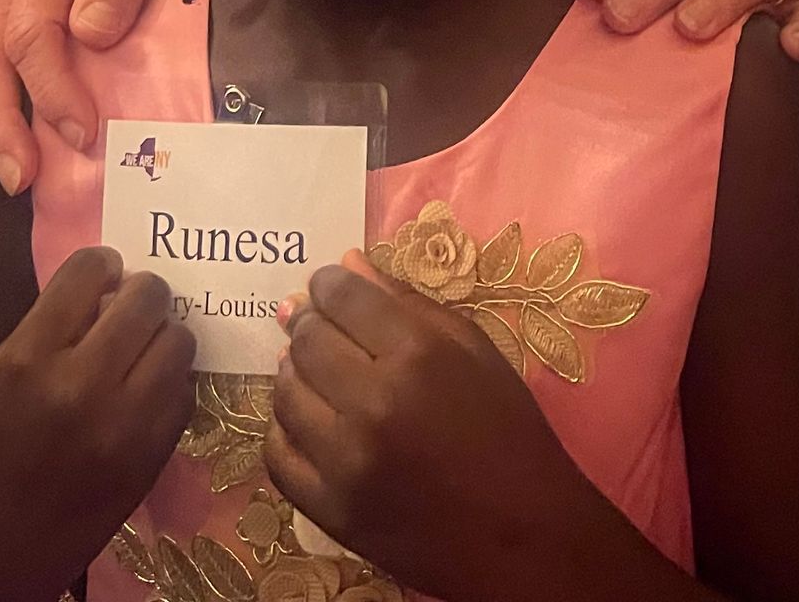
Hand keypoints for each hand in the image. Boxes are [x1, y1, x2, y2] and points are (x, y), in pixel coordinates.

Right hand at [0, 248, 193, 601]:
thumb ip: (49, 329)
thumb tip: (105, 289)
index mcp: (28, 359)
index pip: (90, 270)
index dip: (102, 268)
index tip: (102, 281)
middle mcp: (81, 384)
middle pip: (147, 298)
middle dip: (140, 297)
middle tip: (127, 313)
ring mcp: (124, 425)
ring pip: (178, 341)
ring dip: (161, 339)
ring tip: (139, 355)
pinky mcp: (152, 459)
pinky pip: (184, 394)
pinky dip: (169, 386)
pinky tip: (143, 396)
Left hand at [267, 254, 598, 599]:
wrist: (520, 535)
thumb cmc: (507, 432)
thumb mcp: (475, 351)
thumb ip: (409, 303)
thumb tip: (349, 264)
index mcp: (417, 355)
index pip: (343, 298)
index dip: (327, 283)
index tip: (327, 285)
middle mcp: (373, 403)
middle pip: (307, 341)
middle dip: (308, 322)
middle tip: (318, 323)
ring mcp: (346, 462)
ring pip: (286, 394)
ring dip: (293, 371)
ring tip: (313, 369)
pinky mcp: (331, 511)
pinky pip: (278, 457)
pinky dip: (283, 430)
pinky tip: (305, 419)